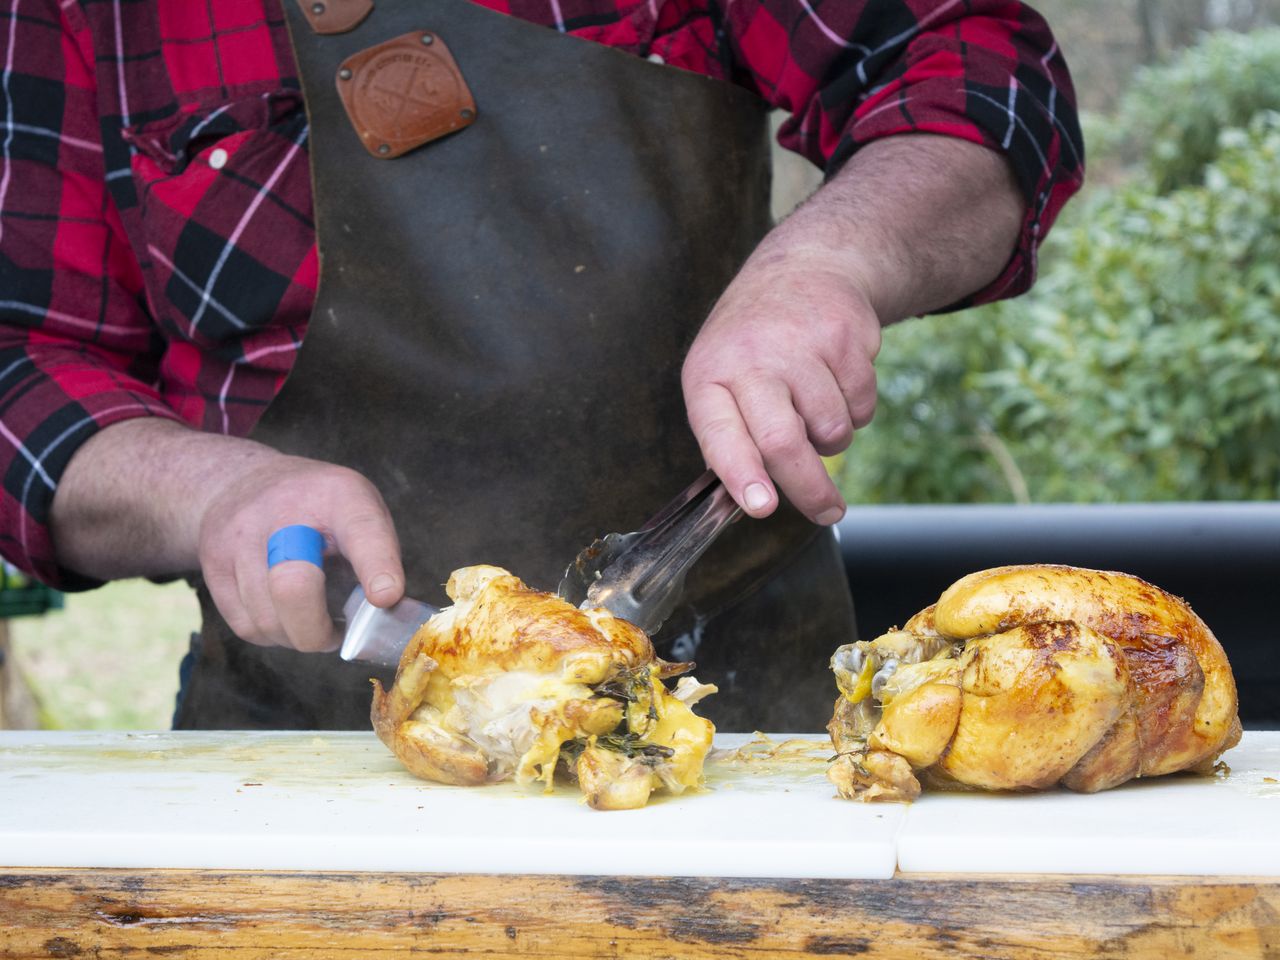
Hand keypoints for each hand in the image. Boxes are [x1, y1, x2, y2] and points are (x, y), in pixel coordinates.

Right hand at [198, 453, 404, 651]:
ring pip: (267, 618)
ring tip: (313, 623)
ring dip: (297, 637)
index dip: (376, 567)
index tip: (385, 597)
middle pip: (294, 586)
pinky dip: (272, 635)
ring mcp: (239, 535)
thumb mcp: (359, 510)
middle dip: (318, 629)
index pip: (361, 529)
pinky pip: (246, 625)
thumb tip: (388, 616)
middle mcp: (283, 510)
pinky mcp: (213, 562)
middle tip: (336, 634)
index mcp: (339, 495)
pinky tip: (285, 618)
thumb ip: (379, 557)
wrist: (244, 481)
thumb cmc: (320, 509)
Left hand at [682, 251, 880, 525]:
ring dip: (832, 441)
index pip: (720, 433)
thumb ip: (730, 437)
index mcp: (709, 376)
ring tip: (816, 413)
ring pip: (832, 430)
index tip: (760, 507)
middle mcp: (751, 358)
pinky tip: (837, 382)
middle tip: (826, 512)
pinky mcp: (846, 337)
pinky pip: (862, 406)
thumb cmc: (752, 344)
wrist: (800, 269)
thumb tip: (750, 500)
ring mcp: (800, 344)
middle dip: (808, 490)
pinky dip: (856, 412)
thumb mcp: (720, 379)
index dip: (741, 473)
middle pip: (782, 442)